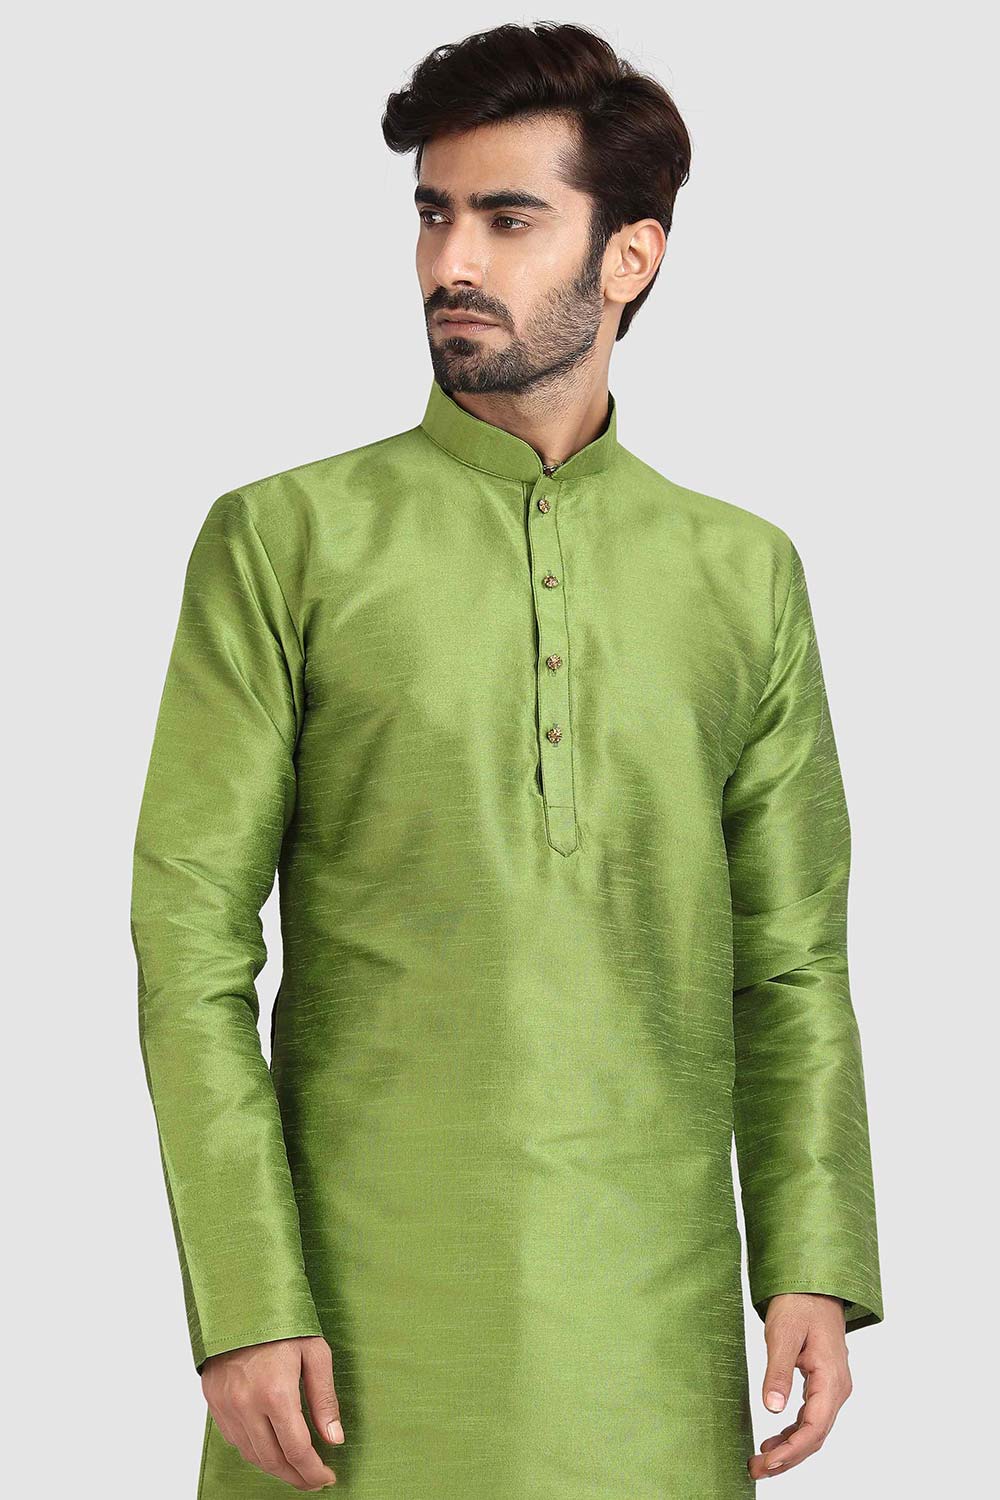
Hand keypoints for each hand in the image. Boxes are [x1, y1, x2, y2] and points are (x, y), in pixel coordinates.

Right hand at [202, 1334, 343, 1490]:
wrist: (240, 1300)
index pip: (297, 1450)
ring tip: (295, 1467)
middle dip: (296, 1476)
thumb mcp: (315, 1353)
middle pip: (272, 1460)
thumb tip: (334, 1438)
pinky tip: (270, 1446)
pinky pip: (234, 1440)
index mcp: (276, 1393)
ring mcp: (226, 1406)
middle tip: (313, 1479)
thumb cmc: (282, 1322)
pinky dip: (254, 1450)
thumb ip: (325, 1399)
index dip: (313, 1471)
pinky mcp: (214, 1402)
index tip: (327, 1478)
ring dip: (275, 1467)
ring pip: (252, 1455)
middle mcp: (247, 1405)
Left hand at [748, 1293, 851, 1480]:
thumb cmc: (799, 1304)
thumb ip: (778, 1371)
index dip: (792, 1450)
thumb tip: (772, 1409)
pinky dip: (793, 1433)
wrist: (813, 1284)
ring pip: (814, 1430)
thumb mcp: (783, 1334)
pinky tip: (774, 1440)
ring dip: (789, 1449)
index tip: (768, 1462)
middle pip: (815, 1436)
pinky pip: (811, 1417)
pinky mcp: (822, 1384)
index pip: (815, 1427)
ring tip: (760, 1462)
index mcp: (831, 1378)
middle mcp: (837, 1388)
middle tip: (756, 1469)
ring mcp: (832, 1387)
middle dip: (788, 1457)